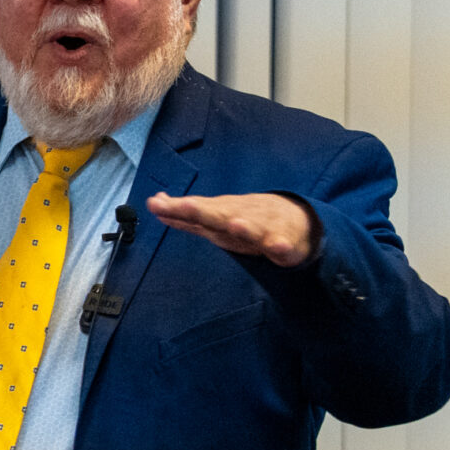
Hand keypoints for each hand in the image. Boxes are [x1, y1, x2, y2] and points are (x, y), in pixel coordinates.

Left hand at [147, 191, 319, 266]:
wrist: (295, 219)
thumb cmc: (247, 218)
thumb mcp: (215, 216)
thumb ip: (184, 215)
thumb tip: (154, 202)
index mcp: (222, 214)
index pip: (195, 210)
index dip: (175, 208)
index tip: (155, 203)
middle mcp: (240, 218)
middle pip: (220, 215)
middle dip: (204, 211)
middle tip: (187, 205)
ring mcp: (263, 229)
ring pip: (253, 228)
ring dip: (244, 227)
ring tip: (235, 225)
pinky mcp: (284, 244)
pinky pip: (283, 246)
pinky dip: (280, 246)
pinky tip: (277, 246)